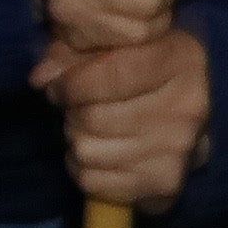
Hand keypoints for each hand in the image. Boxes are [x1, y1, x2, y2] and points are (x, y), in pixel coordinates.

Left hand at [40, 25, 216, 210]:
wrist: (187, 113)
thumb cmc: (142, 68)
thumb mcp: (114, 43)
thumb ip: (72, 52)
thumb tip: (41, 78)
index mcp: (181, 58)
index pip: (113, 75)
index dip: (72, 83)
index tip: (57, 87)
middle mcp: (187, 107)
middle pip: (94, 117)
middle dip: (72, 112)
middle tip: (75, 109)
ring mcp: (178, 150)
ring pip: (88, 151)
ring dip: (75, 140)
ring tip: (87, 130)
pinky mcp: (164, 184)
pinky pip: (93, 182)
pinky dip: (82, 170)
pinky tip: (97, 154)